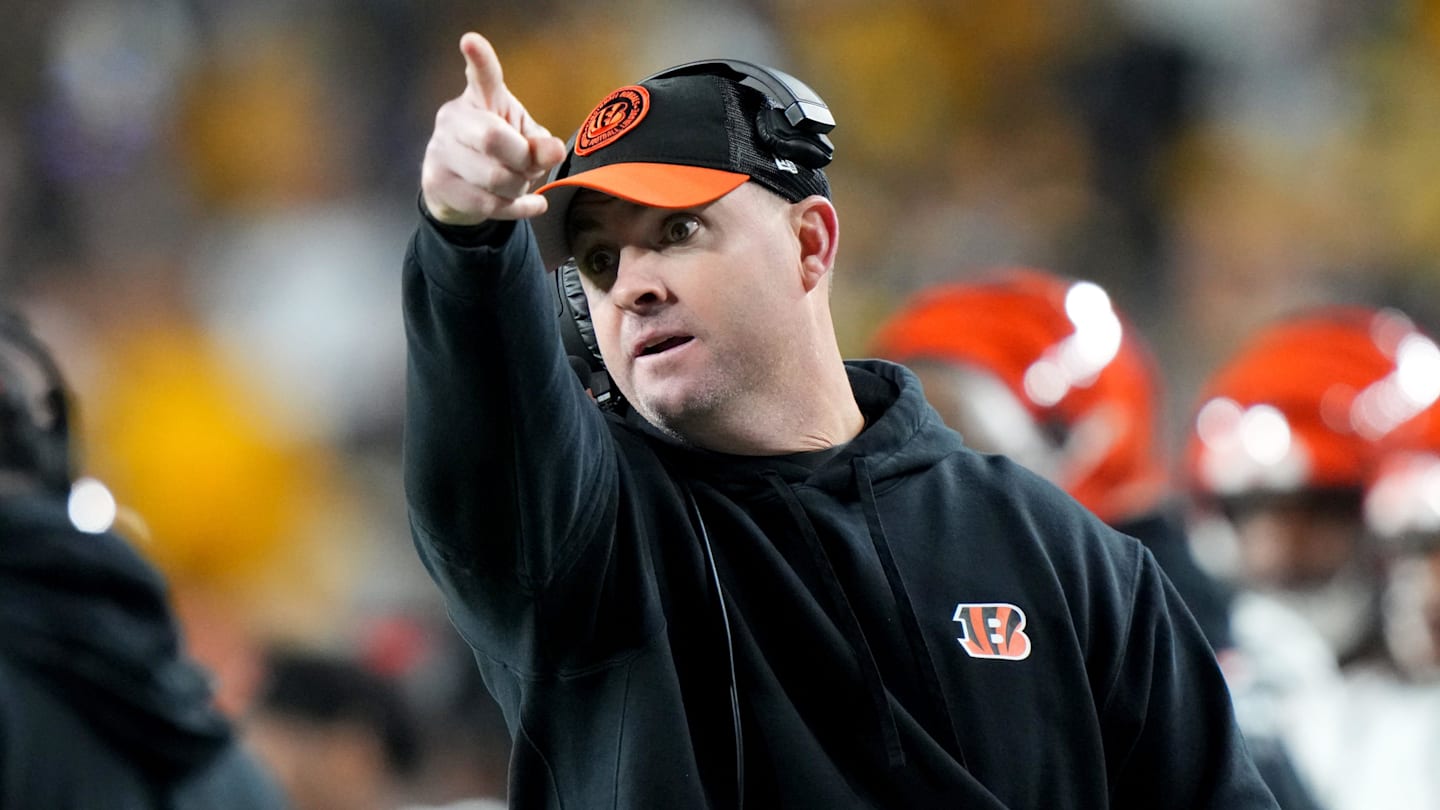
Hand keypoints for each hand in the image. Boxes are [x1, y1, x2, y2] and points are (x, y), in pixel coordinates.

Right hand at [420, 33, 567, 225]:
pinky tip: (533, 205)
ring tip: (520, 184)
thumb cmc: (497, 153)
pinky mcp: (436, 182)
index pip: (482, 76)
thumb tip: (553, 151)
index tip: (471, 41)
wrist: (456, 189)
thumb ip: (540, 143)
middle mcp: (454, 119)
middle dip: (522, 160)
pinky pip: (487, 204)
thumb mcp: (524, 141)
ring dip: (518, 187)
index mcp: (480, 98)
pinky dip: (518, 208)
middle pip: (494, 140)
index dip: (479, 59)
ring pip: (492, 178)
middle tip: (530, 167)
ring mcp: (440, 150)